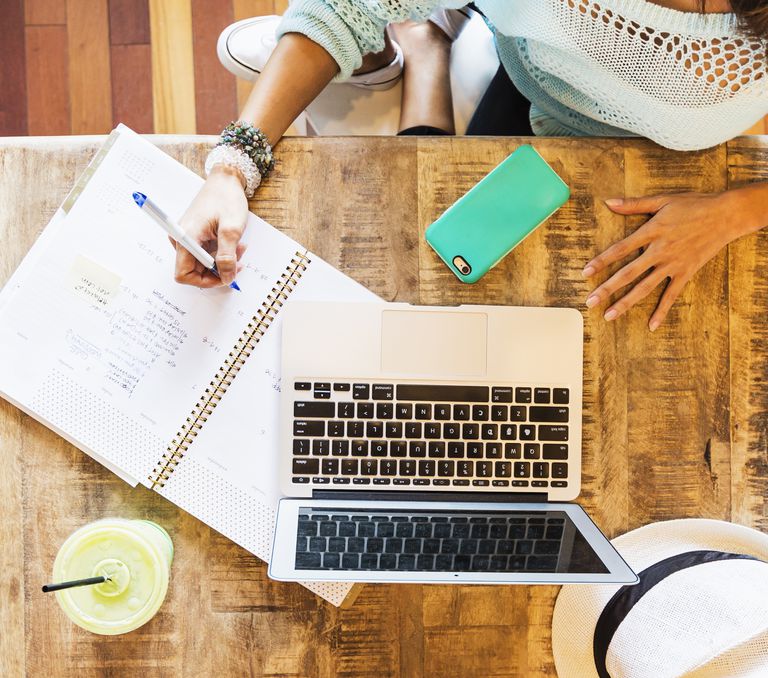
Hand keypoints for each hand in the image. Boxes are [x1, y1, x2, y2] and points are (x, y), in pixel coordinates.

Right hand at [173, 165, 248, 287]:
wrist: (225, 180)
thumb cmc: (227, 198)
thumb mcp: (232, 230)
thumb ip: (227, 257)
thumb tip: (226, 278)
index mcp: (186, 237)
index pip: (184, 274)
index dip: (205, 281)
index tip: (225, 276)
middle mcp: (182, 239)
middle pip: (194, 270)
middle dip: (218, 270)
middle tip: (239, 259)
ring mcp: (187, 238)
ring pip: (202, 263)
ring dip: (222, 261)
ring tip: (238, 247)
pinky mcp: (194, 236)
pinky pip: (205, 254)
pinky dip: (220, 254)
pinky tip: (232, 243)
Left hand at [582, 192, 737, 330]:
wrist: (727, 215)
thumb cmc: (694, 205)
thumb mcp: (663, 200)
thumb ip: (634, 204)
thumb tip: (609, 202)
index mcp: (651, 232)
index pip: (620, 249)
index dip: (601, 261)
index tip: (585, 273)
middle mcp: (659, 251)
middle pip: (628, 273)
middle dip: (607, 289)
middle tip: (590, 302)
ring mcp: (673, 264)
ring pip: (645, 287)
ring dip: (626, 302)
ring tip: (609, 316)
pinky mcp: (686, 272)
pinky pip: (672, 295)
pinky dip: (662, 310)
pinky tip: (651, 325)